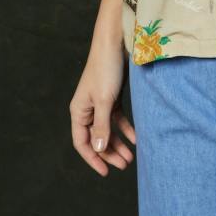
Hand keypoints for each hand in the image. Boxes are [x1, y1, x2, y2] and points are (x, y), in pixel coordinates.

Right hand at [70, 36, 136, 177]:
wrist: (115, 43)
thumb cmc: (106, 70)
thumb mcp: (105, 101)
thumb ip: (102, 126)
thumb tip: (98, 150)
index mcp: (78, 111)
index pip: (82, 142)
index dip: (93, 158)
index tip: (105, 172)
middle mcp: (87, 109)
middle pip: (96, 138)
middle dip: (109, 153)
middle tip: (125, 165)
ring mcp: (100, 103)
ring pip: (108, 130)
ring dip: (118, 143)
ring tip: (131, 157)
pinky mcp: (112, 96)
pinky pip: (117, 118)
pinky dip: (126, 129)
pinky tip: (136, 138)